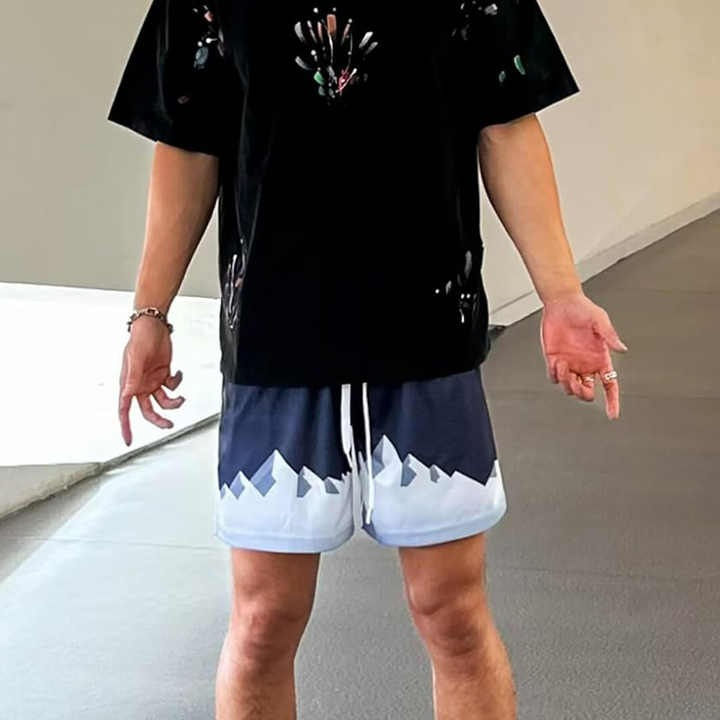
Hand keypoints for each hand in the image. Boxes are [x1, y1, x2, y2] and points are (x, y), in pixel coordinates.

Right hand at [118, 316, 185, 445]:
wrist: (154, 326)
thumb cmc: (140, 338)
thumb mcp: (135, 358)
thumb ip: (132, 378)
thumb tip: (127, 394)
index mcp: (129, 384)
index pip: (125, 409)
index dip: (126, 426)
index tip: (128, 439)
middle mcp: (140, 385)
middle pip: (148, 410)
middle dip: (158, 419)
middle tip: (169, 424)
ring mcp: (152, 380)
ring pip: (162, 401)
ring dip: (173, 402)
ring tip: (181, 398)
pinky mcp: (163, 374)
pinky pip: (171, 386)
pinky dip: (177, 383)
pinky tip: (177, 374)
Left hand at [540, 291, 627, 419]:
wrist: (561, 303)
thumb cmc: (583, 309)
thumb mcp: (600, 320)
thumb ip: (610, 336)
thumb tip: (622, 349)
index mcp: (600, 359)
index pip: (609, 385)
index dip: (612, 401)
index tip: (612, 414)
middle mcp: (586, 365)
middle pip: (587, 392)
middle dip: (585, 395)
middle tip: (582, 387)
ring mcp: (570, 364)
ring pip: (570, 388)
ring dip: (568, 384)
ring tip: (565, 366)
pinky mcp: (553, 359)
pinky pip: (554, 377)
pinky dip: (556, 376)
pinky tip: (558, 363)